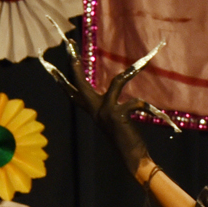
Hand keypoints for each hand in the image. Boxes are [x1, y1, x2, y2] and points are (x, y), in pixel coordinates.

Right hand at [40, 39, 156, 182]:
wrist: (133, 159)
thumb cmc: (127, 141)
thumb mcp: (114, 121)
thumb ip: (108, 108)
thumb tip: (113, 91)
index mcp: (93, 112)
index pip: (72, 94)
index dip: (62, 81)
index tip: (51, 68)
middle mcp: (95, 111)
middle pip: (80, 85)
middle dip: (75, 66)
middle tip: (69, 46)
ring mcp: (105, 112)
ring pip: (117, 83)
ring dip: (129, 73)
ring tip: (141, 65)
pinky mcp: (117, 115)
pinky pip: (135, 102)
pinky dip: (146, 107)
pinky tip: (156, 115)